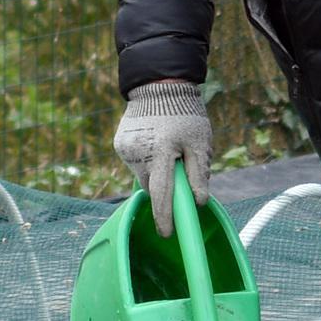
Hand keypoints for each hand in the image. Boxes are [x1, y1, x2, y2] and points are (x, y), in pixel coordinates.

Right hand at [113, 80, 211, 237]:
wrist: (158, 86)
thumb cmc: (185, 114)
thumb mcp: (200, 142)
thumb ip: (199, 172)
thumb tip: (199, 201)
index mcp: (161, 150)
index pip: (161, 192)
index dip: (164, 215)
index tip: (166, 234)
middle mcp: (138, 151)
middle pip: (151, 186)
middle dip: (164, 189)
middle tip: (178, 174)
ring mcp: (125, 148)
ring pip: (143, 175)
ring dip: (155, 173)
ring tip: (168, 152)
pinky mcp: (119, 144)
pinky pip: (135, 163)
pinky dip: (146, 162)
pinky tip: (155, 145)